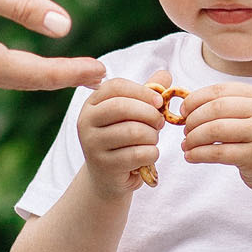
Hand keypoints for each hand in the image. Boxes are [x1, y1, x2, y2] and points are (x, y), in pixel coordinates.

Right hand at [0, 0, 104, 90]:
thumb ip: (21, 6)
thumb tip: (64, 26)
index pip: (33, 72)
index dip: (69, 72)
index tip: (100, 70)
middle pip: (22, 81)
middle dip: (60, 78)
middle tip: (98, 75)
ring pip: (6, 76)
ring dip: (40, 75)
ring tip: (72, 71)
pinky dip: (18, 67)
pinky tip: (30, 61)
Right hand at [78, 72, 170, 196]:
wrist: (108, 177)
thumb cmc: (123, 140)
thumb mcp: (133, 114)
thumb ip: (147, 93)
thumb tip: (165, 74)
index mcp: (92, 103)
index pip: (116, 86)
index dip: (142, 91)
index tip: (159, 101)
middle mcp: (86, 121)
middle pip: (122, 107)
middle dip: (150, 114)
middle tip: (160, 123)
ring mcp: (92, 144)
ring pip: (133, 132)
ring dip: (153, 136)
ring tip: (152, 139)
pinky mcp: (104, 165)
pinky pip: (138, 154)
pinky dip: (152, 153)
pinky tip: (149, 154)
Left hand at [178, 83, 251, 195]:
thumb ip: (227, 107)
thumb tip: (187, 104)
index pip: (220, 90)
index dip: (196, 99)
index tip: (183, 111)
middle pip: (216, 108)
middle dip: (193, 119)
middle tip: (185, 130)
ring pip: (215, 130)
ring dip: (194, 137)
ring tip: (186, 144)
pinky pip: (218, 153)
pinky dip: (199, 154)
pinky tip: (191, 157)